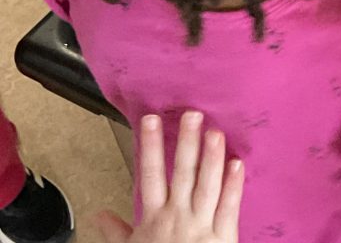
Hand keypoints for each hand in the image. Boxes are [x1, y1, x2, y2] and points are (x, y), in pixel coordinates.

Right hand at [96, 112, 243, 242]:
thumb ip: (117, 232)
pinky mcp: (223, 236)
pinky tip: (238, 163)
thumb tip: (99, 215)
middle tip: (192, 114)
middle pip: (181, 174)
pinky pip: (229, 207)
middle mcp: (176, 217)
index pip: (149, 175)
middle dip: (185, 143)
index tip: (149, 120)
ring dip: (211, 158)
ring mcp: (200, 225)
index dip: (149, 146)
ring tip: (214, 131)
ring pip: (206, 185)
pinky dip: (234, 185)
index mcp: (153, 218)